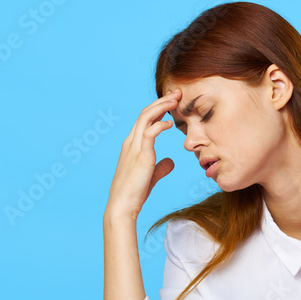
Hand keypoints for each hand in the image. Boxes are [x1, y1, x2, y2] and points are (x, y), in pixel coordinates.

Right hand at [105, 89, 181, 219]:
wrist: (122, 206)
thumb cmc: (135, 193)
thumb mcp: (151, 176)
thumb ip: (161, 166)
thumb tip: (171, 161)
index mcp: (132, 145)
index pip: (145, 119)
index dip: (158, 108)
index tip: (173, 102)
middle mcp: (131, 142)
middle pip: (145, 113)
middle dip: (162, 101)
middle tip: (177, 93)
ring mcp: (134, 148)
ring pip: (146, 118)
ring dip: (161, 107)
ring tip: (176, 100)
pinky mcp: (140, 156)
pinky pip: (149, 133)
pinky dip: (159, 125)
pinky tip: (170, 124)